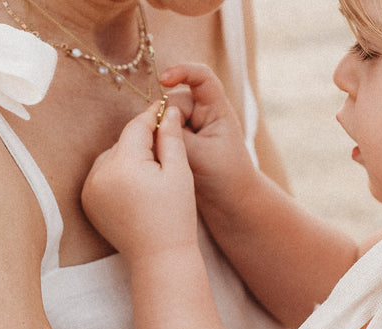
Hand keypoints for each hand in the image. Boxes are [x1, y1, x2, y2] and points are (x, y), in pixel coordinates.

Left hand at [82, 101, 197, 264]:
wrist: (159, 258)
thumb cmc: (175, 217)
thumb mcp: (179, 173)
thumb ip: (171, 137)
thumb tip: (167, 109)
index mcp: (122, 164)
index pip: (136, 127)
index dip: (152, 117)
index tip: (164, 108)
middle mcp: (99, 174)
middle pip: (123, 143)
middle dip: (143, 142)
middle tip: (165, 146)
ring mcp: (90, 189)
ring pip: (112, 158)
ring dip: (129, 158)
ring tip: (152, 171)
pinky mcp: (88, 202)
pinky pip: (103, 176)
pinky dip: (118, 174)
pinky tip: (137, 185)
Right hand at [159, 63, 261, 200]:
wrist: (230, 204)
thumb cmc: (225, 177)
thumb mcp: (200, 155)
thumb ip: (174, 135)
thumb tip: (152, 122)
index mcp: (217, 109)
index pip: (201, 77)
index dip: (182, 71)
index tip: (164, 80)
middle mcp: (202, 114)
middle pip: (173, 102)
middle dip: (166, 120)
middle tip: (172, 147)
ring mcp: (189, 128)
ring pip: (162, 121)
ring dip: (161, 136)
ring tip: (171, 159)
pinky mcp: (178, 142)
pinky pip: (160, 135)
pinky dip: (158, 145)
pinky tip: (162, 161)